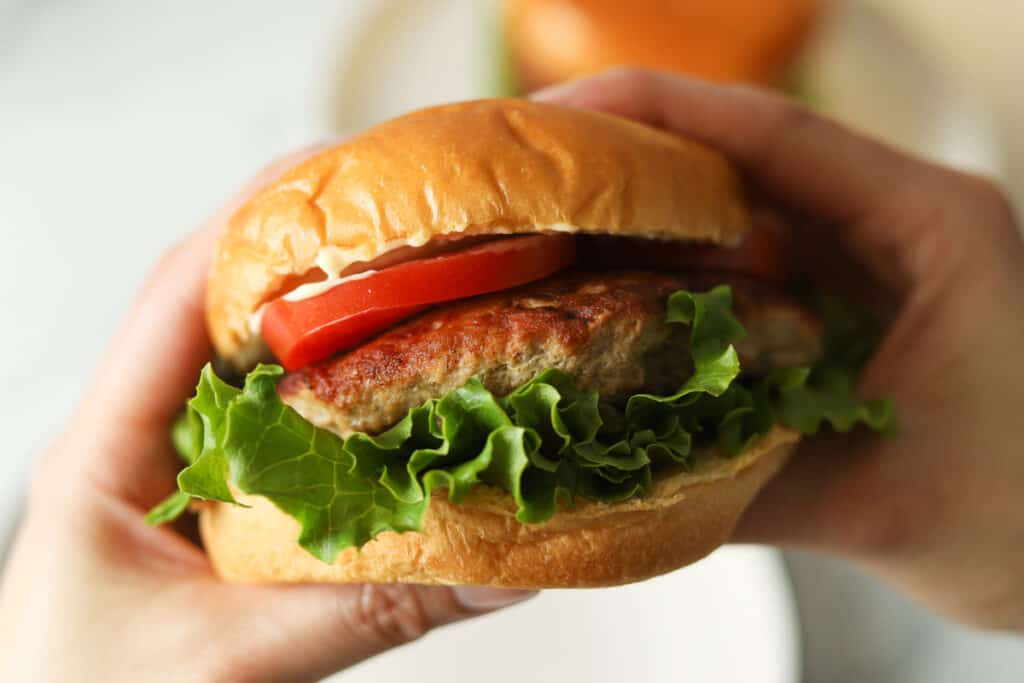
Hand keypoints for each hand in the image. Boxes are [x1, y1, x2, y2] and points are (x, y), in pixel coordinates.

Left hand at [0, 151, 533, 682]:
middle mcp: (146, 445)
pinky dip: (346, 408)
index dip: (255, 223)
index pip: (174, 297)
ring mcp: (187, 477)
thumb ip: (357, 611)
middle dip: (310, 258)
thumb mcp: (220, 661)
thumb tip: (494, 565)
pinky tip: (401, 405)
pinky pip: (291, 438)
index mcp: (106, 449)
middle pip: (224, 312)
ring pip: (260, 374)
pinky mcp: (226, 514)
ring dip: (332, 332)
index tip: (337, 173)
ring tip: (417, 290)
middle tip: (403, 221)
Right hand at [535, 68, 1023, 630]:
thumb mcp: (869, 508)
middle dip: (627, 150)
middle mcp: (893, 220)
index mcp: (931, 229)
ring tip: (542, 215)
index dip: (660, 113)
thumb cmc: (1004, 520)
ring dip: (639, 204)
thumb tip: (599, 479)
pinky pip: (737, 253)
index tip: (561, 117)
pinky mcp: (836, 288)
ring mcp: (863, 250)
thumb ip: (732, 488)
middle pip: (742, 151)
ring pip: (733, 199)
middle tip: (526, 164)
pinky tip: (602, 279)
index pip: (778, 136)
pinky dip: (665, 260)